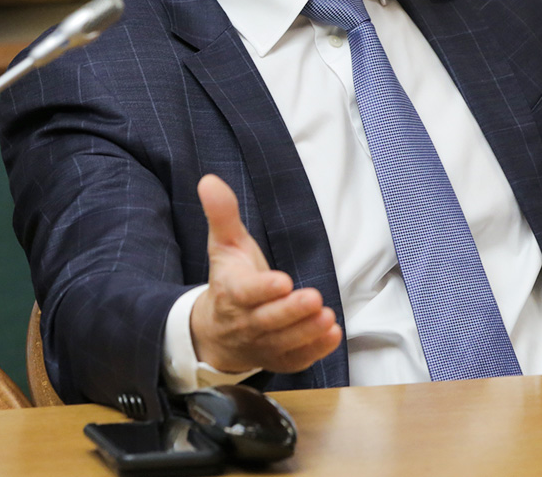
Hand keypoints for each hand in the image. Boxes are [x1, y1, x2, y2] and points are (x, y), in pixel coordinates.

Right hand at [190, 174, 341, 373]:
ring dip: (306, 332)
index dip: (263, 289)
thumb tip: (209, 180)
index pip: (246, 293)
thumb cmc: (229, 281)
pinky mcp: (278, 358)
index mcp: (232, 292)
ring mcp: (262, 344)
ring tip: (327, 317)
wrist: (215, 332)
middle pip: (268, 320)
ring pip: (283, 342)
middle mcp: (246, 322)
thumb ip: (222, 214)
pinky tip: (333, 336)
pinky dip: (314, 352)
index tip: (282, 281)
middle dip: (291, 312)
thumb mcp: (224, 245)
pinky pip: (295, 360)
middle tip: (314, 298)